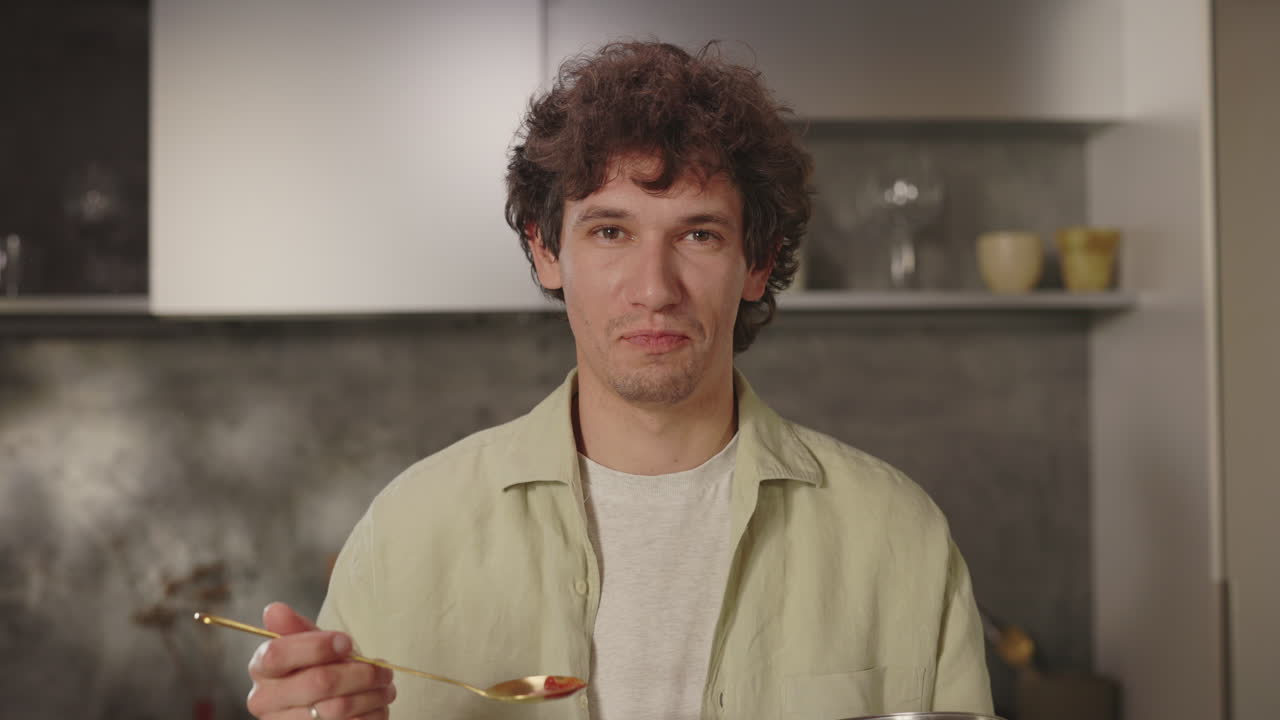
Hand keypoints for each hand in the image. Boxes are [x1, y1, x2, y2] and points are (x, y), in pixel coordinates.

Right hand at [246, 602, 396, 719]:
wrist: (318, 708)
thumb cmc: (314, 669)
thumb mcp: (308, 645)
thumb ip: (296, 628)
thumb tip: (275, 609)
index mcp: (261, 669)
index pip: (278, 654)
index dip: (317, 646)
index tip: (348, 642)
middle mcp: (263, 700)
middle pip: (318, 682)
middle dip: (360, 673)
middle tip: (383, 670)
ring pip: (338, 708)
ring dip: (371, 695)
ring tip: (386, 686)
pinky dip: (371, 714)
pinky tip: (378, 706)